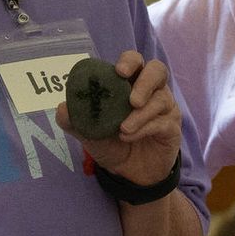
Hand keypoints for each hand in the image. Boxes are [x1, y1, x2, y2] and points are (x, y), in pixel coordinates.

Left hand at [56, 50, 180, 189]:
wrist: (129, 174)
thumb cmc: (112, 144)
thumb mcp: (89, 134)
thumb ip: (75, 121)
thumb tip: (62, 108)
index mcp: (130, 84)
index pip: (135, 62)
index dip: (129, 61)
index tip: (119, 71)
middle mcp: (151, 91)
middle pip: (158, 70)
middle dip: (145, 82)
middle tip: (131, 99)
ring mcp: (165, 108)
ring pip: (160, 99)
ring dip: (140, 114)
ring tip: (122, 129)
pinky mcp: (171, 128)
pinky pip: (162, 122)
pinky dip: (144, 129)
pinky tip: (128, 137)